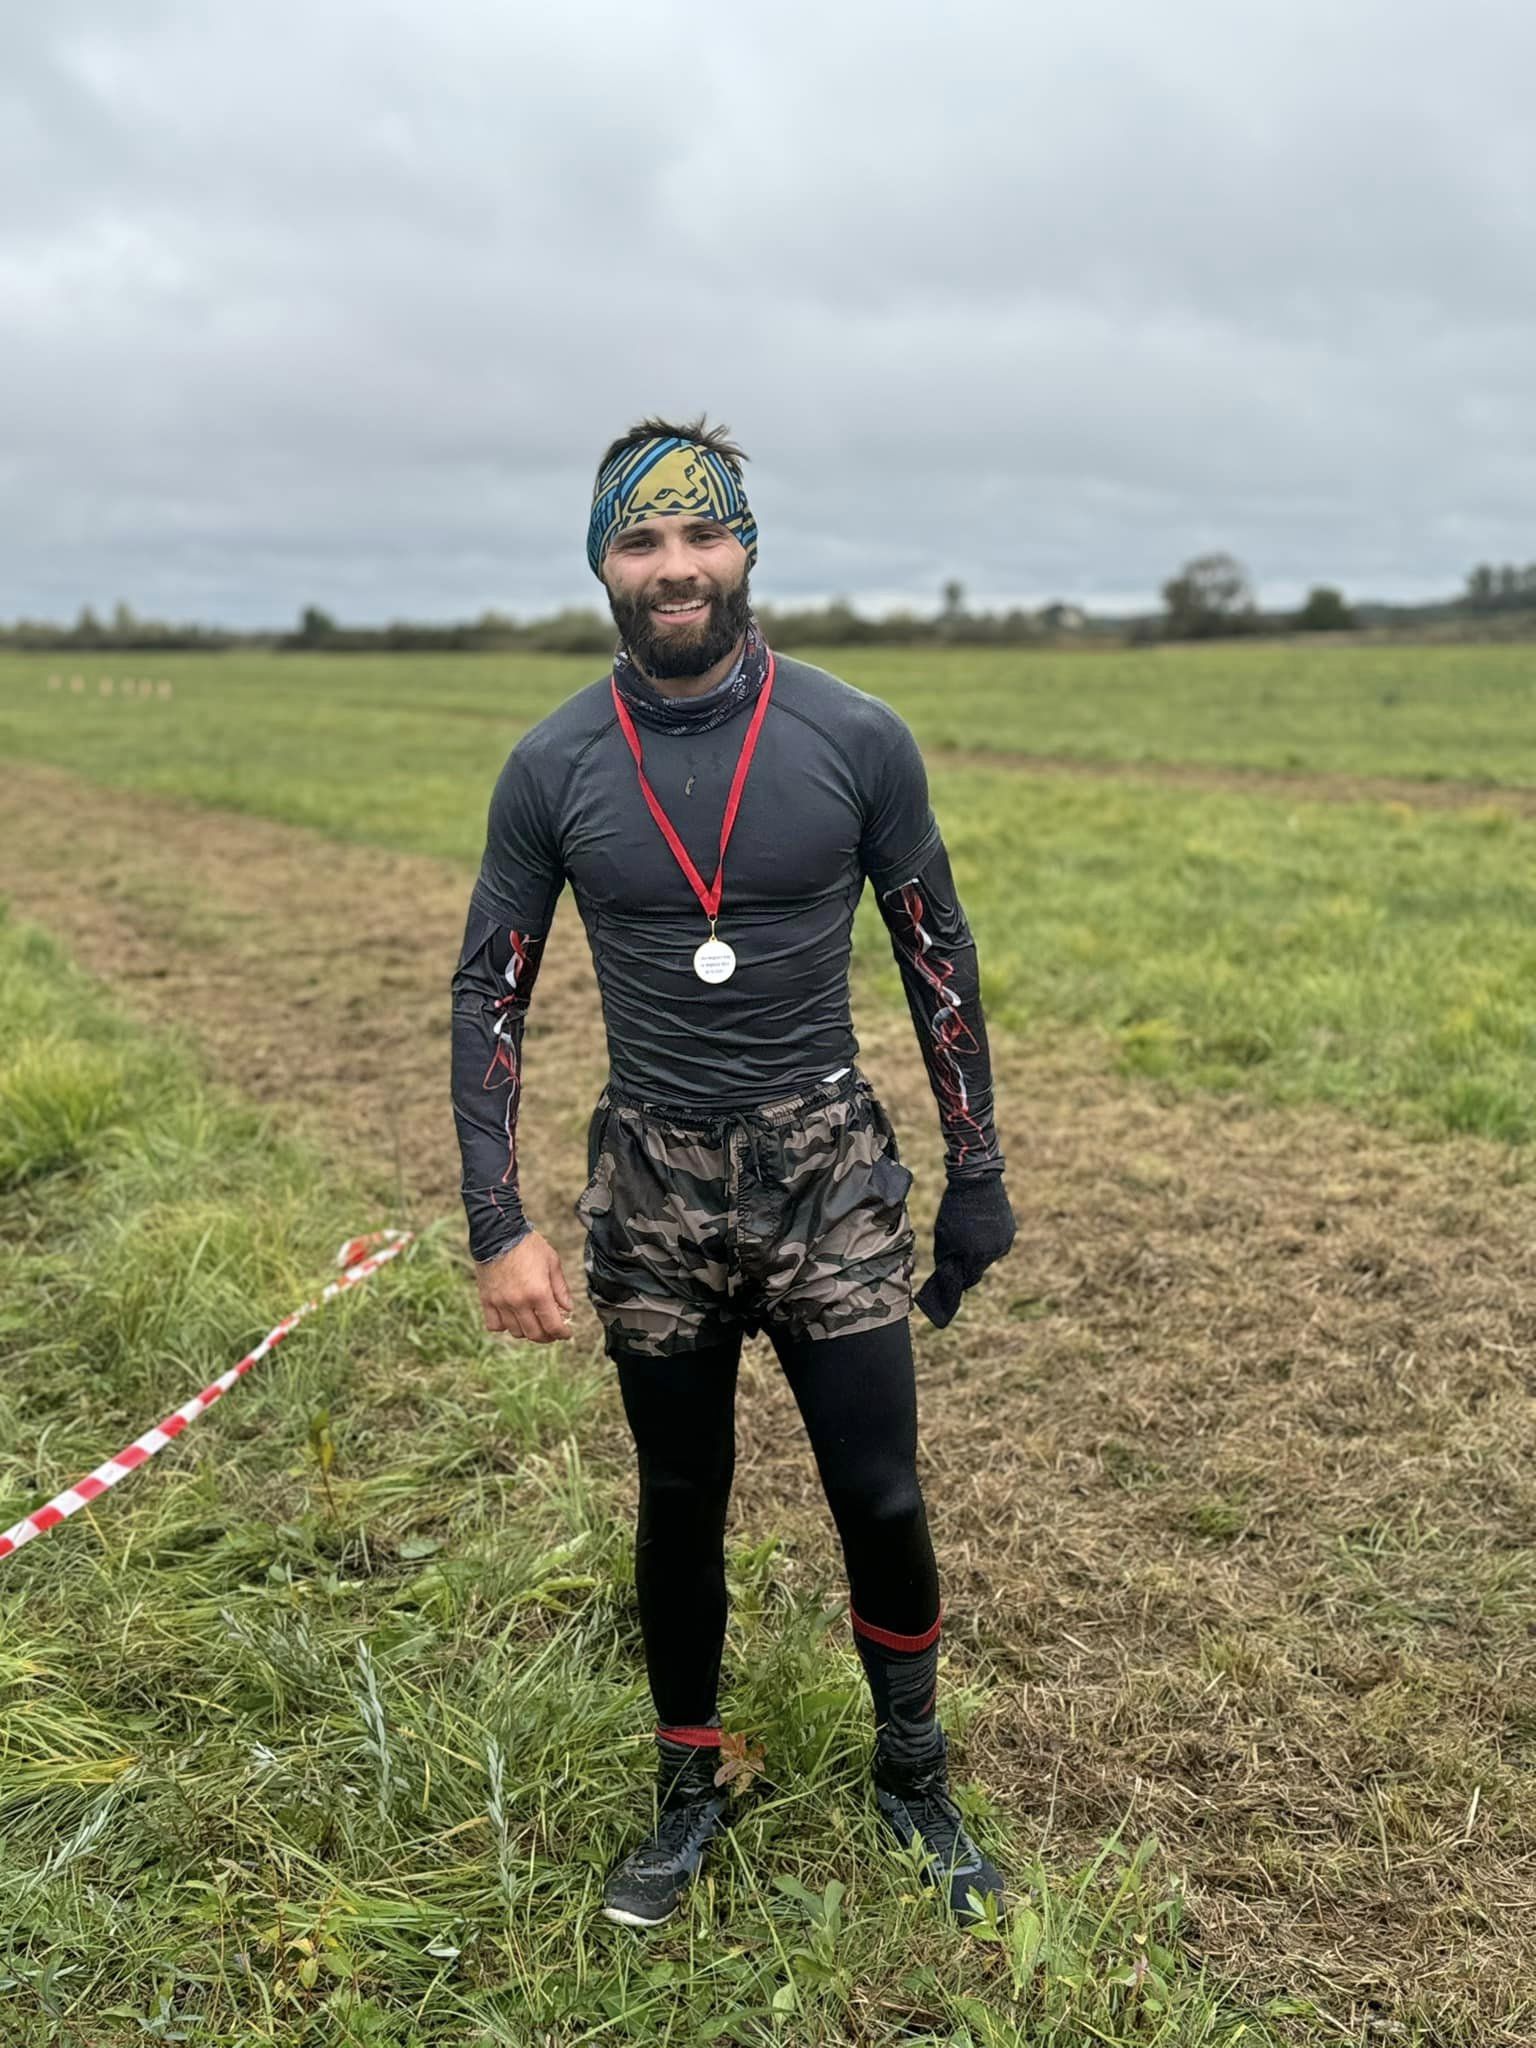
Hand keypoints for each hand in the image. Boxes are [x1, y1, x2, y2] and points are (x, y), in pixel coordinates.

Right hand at [475, 1230, 573, 1341]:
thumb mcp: (552, 1262)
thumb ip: (561, 1289)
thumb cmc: (528, 1245)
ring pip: (515, 1332)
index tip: (566, 1333)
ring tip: (534, 1322)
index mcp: (539, 1293)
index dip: (563, 1334)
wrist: (498, 1232)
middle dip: (547, 1336)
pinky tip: (512, 1317)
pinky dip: (504, 1326)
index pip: (553, 1326)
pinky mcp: (487, 1300)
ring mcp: (501, 1303)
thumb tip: (568, 1309)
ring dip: (527, 1332)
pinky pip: (494, 1325)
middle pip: (534, 1334)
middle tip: (552, 1331)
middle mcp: (519, 1302)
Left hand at [915, 1175, 1016, 1329]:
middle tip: (957, 1249)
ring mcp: (1004, 1241)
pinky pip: (998, 1243)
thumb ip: (947, 1260)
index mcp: (976, 1256)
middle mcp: (994, 1253)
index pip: (969, 1280)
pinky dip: (988, 1240)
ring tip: (968, 1232)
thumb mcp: (943, 1236)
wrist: (977, 1180)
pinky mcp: (1011, 1230)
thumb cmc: (955, 1208)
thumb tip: (949, 1276)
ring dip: (979, 1251)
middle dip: (968, 1263)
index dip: (959, 1280)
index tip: (952, 1277)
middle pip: (979, 1268)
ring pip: (989, 1256)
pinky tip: (980, 1226)